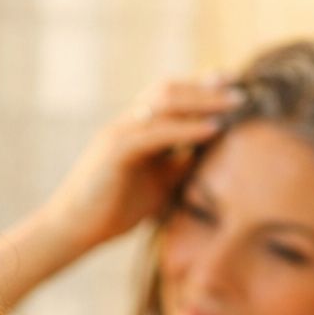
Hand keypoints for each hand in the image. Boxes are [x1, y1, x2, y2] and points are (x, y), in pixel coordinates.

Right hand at [38, 78, 239, 252]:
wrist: (72, 231)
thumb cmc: (110, 210)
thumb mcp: (156, 184)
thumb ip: (178, 165)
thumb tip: (208, 151)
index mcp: (134, 129)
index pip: (169, 96)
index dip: (200, 86)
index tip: (233, 83)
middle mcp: (126, 124)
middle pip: (169, 90)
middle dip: (206, 87)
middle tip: (241, 88)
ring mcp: (118, 134)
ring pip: (163, 103)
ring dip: (201, 101)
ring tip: (233, 104)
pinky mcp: (115, 151)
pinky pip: (155, 132)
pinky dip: (185, 129)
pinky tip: (211, 130)